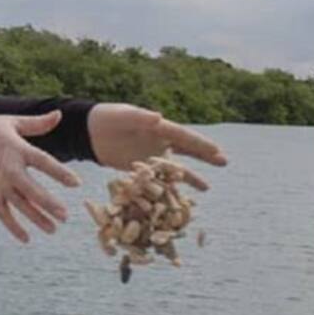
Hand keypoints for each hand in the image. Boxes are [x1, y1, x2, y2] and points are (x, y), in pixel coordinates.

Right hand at [0, 112, 80, 242]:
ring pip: (21, 206)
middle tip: (65, 215)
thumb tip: (59, 114)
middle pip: (33, 191)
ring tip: (53, 229)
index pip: (44, 163)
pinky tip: (26, 238)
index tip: (77, 184)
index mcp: (17, 150)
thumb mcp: (9, 122)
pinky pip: (3, 214)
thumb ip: (36, 123)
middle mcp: (9, 170)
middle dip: (49, 204)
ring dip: (37, 218)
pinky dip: (13, 227)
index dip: (61, 173)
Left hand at [87, 104, 226, 189]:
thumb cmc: (108, 118)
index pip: (184, 136)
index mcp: (158, 128)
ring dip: (188, 177)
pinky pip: (156, 180)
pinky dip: (165, 188)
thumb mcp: (124, 116)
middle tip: (224, 162)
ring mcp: (149, 157)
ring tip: (206, 188)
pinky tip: (176, 199)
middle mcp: (158, 143)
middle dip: (204, 157)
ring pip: (173, 169)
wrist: (89, 132)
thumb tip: (158, 116)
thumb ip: (140, 117)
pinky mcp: (138, 169)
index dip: (200, 144)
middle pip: (186, 151)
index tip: (217, 150)